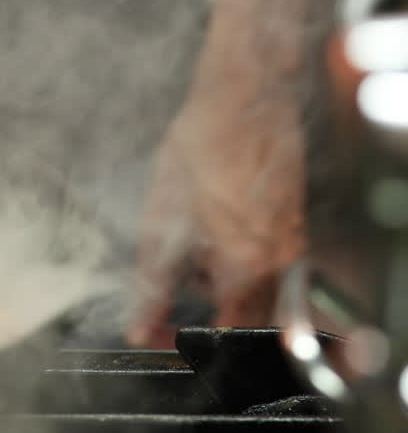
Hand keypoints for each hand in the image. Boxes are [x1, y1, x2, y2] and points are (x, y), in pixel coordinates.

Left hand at [128, 72, 305, 348]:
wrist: (245, 92)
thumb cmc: (203, 144)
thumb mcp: (161, 219)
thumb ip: (153, 282)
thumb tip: (139, 327)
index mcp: (248, 264)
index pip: (228, 331)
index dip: (191, 341)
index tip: (160, 336)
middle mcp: (281, 259)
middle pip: (242, 312)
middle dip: (202, 299)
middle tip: (172, 270)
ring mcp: (293, 239)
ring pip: (252, 284)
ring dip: (214, 271)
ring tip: (191, 226)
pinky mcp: (293, 219)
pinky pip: (264, 255)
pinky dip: (231, 247)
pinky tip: (211, 213)